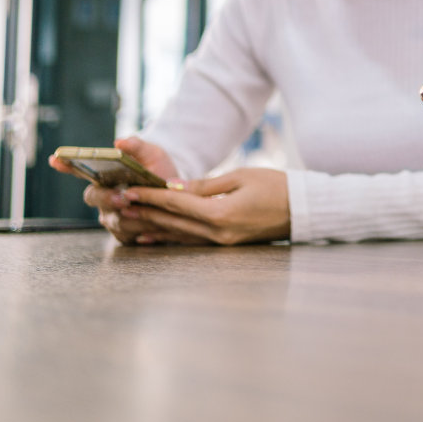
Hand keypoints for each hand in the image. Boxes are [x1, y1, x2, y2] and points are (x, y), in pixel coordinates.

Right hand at [48, 137, 184, 245]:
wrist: (178, 196)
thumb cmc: (160, 173)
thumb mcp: (153, 155)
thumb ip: (137, 147)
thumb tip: (119, 142)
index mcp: (105, 176)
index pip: (80, 170)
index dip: (67, 165)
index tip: (56, 158)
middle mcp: (103, 198)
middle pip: (93, 197)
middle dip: (106, 197)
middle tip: (123, 197)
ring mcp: (111, 217)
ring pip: (112, 219)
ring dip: (132, 215)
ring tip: (148, 210)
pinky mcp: (123, 234)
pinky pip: (126, 234)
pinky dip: (142, 228)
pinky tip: (153, 224)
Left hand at [120, 168, 290, 245]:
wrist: (304, 210)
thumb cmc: (277, 187)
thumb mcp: (241, 176)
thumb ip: (205, 185)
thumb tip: (173, 188)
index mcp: (221, 214)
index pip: (176, 204)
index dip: (150, 196)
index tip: (128, 190)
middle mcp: (217, 233)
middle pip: (172, 222)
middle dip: (144, 212)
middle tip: (118, 203)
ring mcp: (221, 243)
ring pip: (178, 234)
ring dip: (152, 226)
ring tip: (128, 219)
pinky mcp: (226, 245)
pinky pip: (191, 242)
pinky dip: (169, 238)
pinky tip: (151, 237)